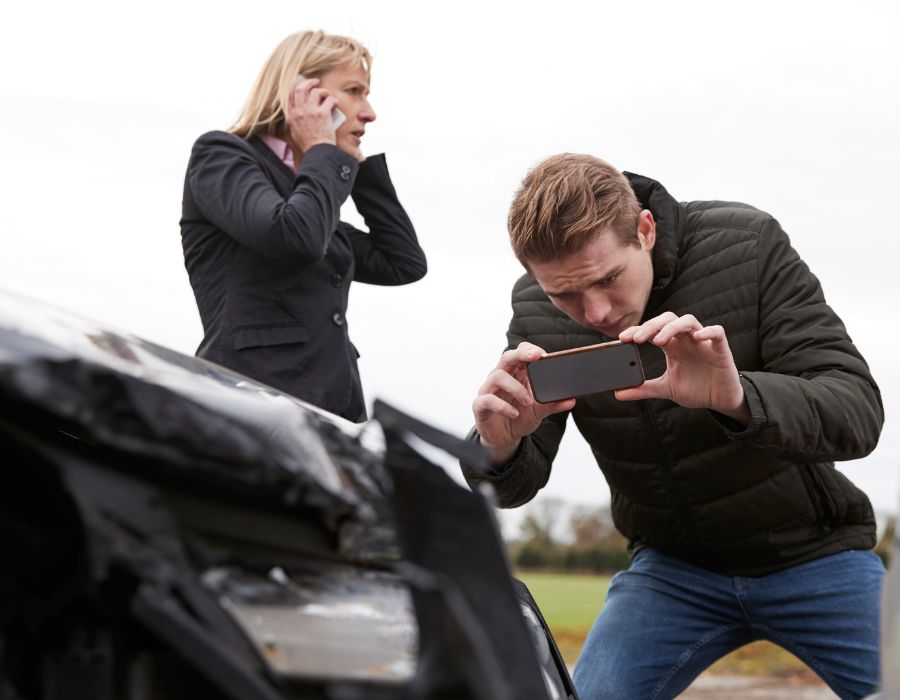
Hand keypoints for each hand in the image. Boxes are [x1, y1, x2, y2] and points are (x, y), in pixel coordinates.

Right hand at [286, 78, 337, 152]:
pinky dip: (334, 100)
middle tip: (315, 82)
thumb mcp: (295, 132)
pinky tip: (336, 104)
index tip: (303, 86)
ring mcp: (310, 111)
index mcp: (291, 116)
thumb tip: (299, 113)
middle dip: (309, 82)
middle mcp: (299, 111)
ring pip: (315, 91)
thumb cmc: (308, 145)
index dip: (297, 87)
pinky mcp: (322, 113)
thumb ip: (295, 120)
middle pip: (301, 88)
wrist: (317, 151)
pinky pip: (329, 99)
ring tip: (328, 95)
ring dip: (323, 91)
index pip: (290, 95)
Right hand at [472, 342, 575, 464]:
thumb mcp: (539, 410)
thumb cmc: (519, 417)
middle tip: (536, 357)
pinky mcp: (480, 405)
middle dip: (521, 354)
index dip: (530, 350)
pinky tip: (514, 413)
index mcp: (515, 373)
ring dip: (516, 387)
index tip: (543, 355)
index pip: (519, 352)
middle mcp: (500, 377)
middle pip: (507, 357)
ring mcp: (488, 389)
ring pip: (497, 376)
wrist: (504, 438)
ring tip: (529, 401)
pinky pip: (488, 399)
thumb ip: (553, 404)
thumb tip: (571, 399)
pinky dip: (502, 406)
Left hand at [616, 313, 749, 423]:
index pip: (652, 330)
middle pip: (668, 319)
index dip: (637, 330)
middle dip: (651, 325)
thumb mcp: (665, 389)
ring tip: (659, 341)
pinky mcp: (721, 349)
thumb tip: (617, 393)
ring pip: (688, 321)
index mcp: (672, 347)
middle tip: (637, 339)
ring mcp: (703, 342)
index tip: (622, 338)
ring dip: (672, 327)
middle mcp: (686, 340)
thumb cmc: (696, 389)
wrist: (720, 401)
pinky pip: (717, 332)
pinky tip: (697, 337)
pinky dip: (708, 331)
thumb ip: (643, 389)